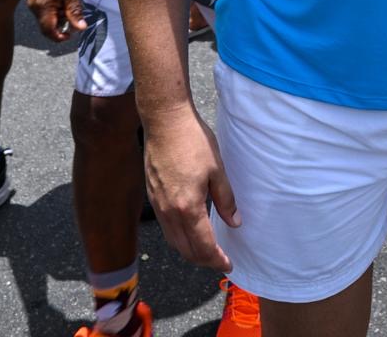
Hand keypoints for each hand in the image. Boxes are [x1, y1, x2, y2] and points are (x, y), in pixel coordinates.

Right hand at [27, 0, 85, 41]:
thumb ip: (75, 12)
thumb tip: (80, 28)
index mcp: (42, 6)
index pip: (48, 30)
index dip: (60, 36)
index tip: (71, 35)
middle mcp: (34, 7)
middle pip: (46, 26)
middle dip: (61, 25)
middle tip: (74, 17)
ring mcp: (32, 2)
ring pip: (46, 19)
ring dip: (58, 17)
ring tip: (69, 4)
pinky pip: (44, 11)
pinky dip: (54, 11)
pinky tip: (63, 1)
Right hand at [143, 104, 239, 270]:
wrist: (165, 121)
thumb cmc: (193, 141)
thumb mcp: (217, 169)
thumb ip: (226, 200)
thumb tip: (234, 222)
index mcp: (187, 207)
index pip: (203, 246)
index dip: (217, 259)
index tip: (228, 264)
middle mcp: (169, 212)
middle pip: (186, 250)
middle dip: (204, 260)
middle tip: (219, 260)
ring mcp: (158, 205)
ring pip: (173, 241)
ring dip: (190, 251)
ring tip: (206, 250)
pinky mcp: (152, 196)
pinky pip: (166, 227)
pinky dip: (179, 237)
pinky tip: (189, 230)